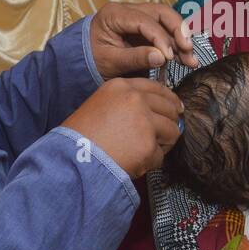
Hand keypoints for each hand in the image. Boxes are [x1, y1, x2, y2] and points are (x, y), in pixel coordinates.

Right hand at [62, 77, 182, 178]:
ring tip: (145, 152)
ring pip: (172, 131)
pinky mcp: (148, 145)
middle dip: (169, 123)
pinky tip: (135, 162)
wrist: (72, 158)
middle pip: (170, 108)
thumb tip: (155, 111)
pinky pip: (160, 155)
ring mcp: (144, 121)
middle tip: (163, 136)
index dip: (170, 100)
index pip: (157, 88)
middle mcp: (135, 99)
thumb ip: (125, 103)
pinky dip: (150, 163)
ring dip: (163, 144)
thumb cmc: (80, 137)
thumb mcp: (100, 105)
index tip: (176, 108)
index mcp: (121, 87)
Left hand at [89, 2, 197, 78]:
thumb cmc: (92, 59)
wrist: (81, 59)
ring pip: (167, 20)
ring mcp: (139, 16)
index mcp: (114, 14)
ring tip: (191, 60)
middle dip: (178, 31)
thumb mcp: (110, 61)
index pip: (144, 20)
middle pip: (161, 12)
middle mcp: (128, 9)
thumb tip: (162, 57)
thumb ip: (135, 58)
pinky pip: (166, 31)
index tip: (169, 57)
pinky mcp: (146, 27)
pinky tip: (187, 59)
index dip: (160, 38)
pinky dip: (176, 45)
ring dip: (181, 39)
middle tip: (187, 50)